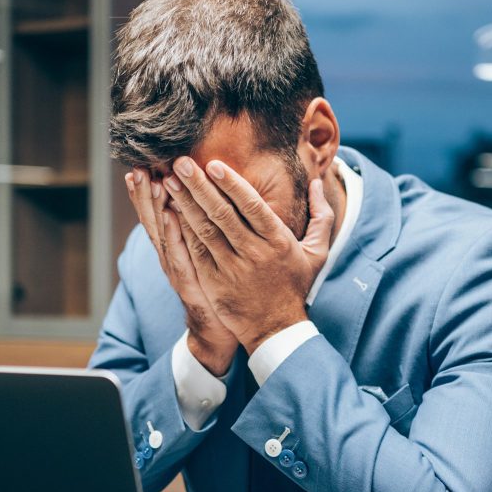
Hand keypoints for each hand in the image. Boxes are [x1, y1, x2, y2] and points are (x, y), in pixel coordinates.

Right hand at [124, 168, 236, 375]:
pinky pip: (181, 255)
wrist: (218, 331)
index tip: (140, 167)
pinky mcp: (190, 284)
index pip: (156, 215)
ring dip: (156, 207)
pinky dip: (174, 235)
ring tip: (152, 181)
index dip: (146, 193)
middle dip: (144, 194)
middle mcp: (170, 257)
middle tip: (138, 167)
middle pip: (153, 220)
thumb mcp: (205, 256)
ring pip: (163, 234)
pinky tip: (170, 216)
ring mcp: (177, 270)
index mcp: (173, 247)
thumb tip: (200, 201)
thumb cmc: (215, 289)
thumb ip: (201, 230)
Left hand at [165, 156, 334, 354]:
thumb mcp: (318, 252)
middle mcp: (253, 253)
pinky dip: (182, 230)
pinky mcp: (214, 282)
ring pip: (204, 230)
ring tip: (170, 181)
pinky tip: (170, 211)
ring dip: (185, 204)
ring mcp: (231, 268)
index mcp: (278, 241)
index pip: (252, 206)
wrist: (275, 329)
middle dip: (200, 186)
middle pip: (222, 214)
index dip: (232, 184)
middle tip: (181, 163)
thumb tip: (317, 183)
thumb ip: (321, 216)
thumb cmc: (295, 285)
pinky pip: (195, 251)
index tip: (213, 164)